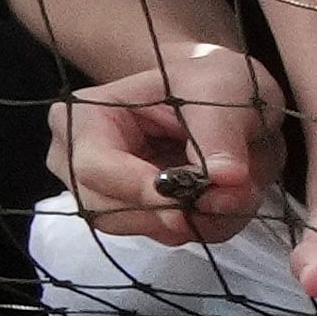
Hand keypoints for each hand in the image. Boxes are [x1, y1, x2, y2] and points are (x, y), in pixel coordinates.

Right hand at [55, 38, 293, 244]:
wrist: (224, 94)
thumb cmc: (211, 80)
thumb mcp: (223, 89)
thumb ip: (220, 135)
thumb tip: (225, 180)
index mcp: (86, 117)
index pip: (93, 167)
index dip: (139, 189)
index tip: (191, 197)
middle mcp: (79, 160)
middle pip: (108, 210)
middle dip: (173, 212)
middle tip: (231, 197)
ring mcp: (103, 192)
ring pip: (140, 228)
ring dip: (196, 220)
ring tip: (238, 191)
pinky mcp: (136, 213)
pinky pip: (166, 235)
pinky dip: (203, 225)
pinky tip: (228, 199)